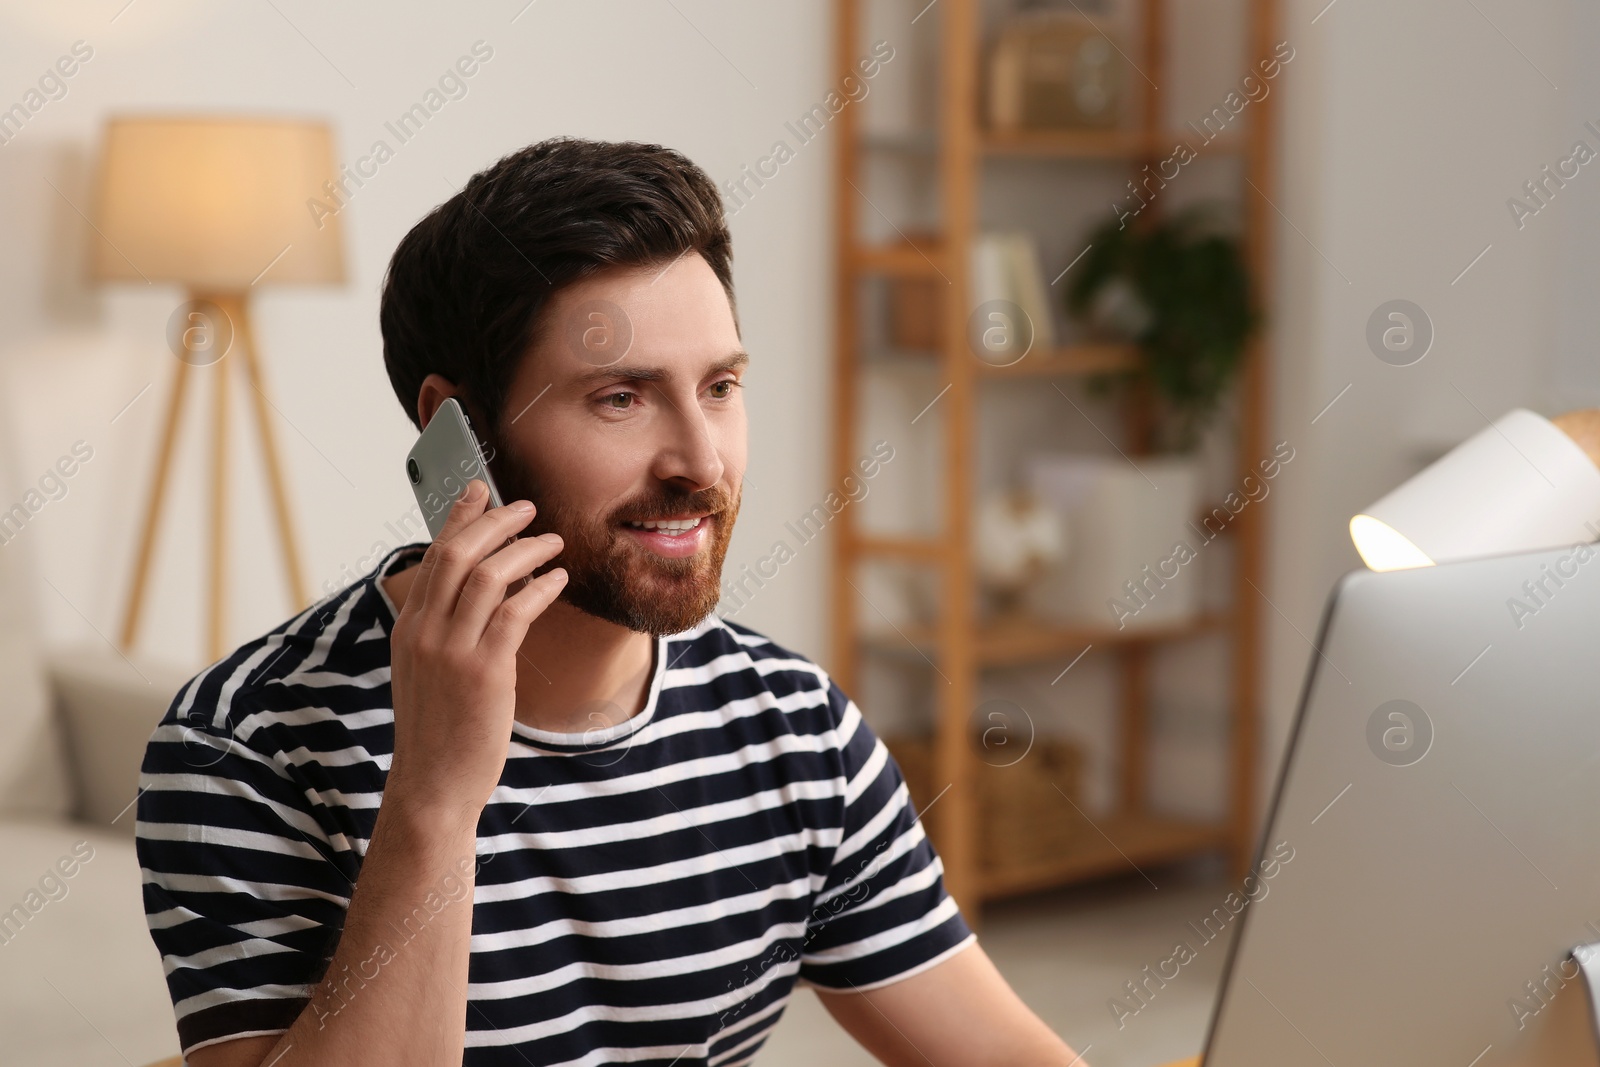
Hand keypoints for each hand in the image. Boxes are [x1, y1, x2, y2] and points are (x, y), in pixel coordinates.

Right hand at [385, 479, 566, 829]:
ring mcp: (450, 651)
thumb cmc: (440, 730)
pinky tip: (558, 580)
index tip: (481, 490)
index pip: (433, 556)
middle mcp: (423, 632)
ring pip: (487, 576)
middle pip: (457, 554)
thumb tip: (477, 592)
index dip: (459, 518)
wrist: (433, 785)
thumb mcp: (429, 672)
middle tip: (527, 508)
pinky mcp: (483, 672)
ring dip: (525, 550)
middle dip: (495, 523)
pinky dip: (540, 588)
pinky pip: (514, 613)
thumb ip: (444, 630)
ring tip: (553, 541)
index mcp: (408, 628)